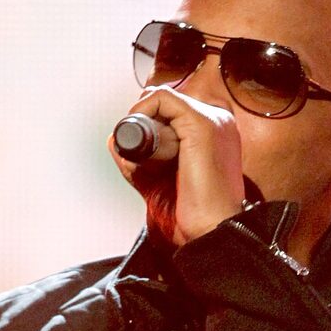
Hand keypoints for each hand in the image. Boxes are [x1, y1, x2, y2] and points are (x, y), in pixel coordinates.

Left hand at [109, 86, 244, 244]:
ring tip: (148, 159)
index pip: (172, 110)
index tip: (138, 154)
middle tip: (138, 157)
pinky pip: (162, 98)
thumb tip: (113, 138)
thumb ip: (138, 160)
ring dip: (142, 125)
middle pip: (165, 103)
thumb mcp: (156, 182)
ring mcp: (213, 119)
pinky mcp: (202, 124)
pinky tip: (141, 142)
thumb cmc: (191, 216)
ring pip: (162, 100)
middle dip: (141, 125)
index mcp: (213, 133)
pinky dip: (142, 113)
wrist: (210, 232)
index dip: (148, 125)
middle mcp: (217, 121)